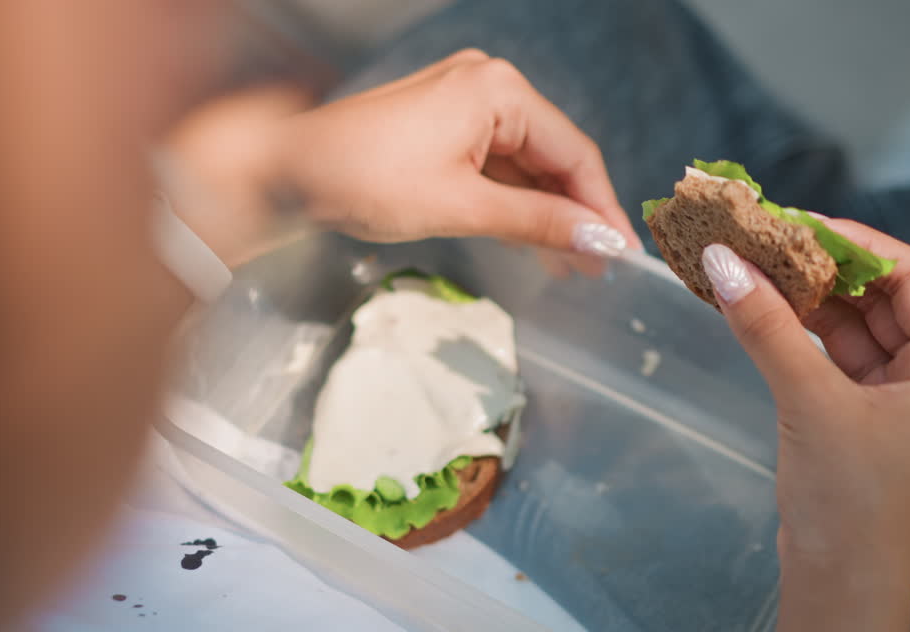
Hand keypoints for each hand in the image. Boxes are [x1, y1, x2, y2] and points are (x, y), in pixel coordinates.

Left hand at [165, 51, 639, 272]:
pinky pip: (498, 166)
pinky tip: (535, 242)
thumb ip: (538, 223)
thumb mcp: (461, 206)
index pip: (573, 153)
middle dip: (577, 213)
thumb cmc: (363, 178)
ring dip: (548, 213)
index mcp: (498, 90)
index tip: (622, 253)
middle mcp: (488, 85)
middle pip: (554, 156)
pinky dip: (516, 203)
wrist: (286, 171)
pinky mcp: (445, 126)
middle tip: (601, 267)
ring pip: (527, 164)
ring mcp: (465, 103)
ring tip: (573, 266)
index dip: (601, 207)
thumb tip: (601, 243)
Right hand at [701, 219, 909, 579]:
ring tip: (748, 265)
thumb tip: (722, 260)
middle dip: (821, 266)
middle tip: (760, 238)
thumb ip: (767, 327)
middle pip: (879, 294)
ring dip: (803, 297)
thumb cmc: (849, 500)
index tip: (792, 222)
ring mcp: (898, 395)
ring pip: (851, 324)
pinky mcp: (861, 414)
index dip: (853, 241)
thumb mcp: (809, 402)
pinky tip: (756, 307)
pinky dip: (796, 331)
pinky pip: (831, 354)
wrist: (840, 587)